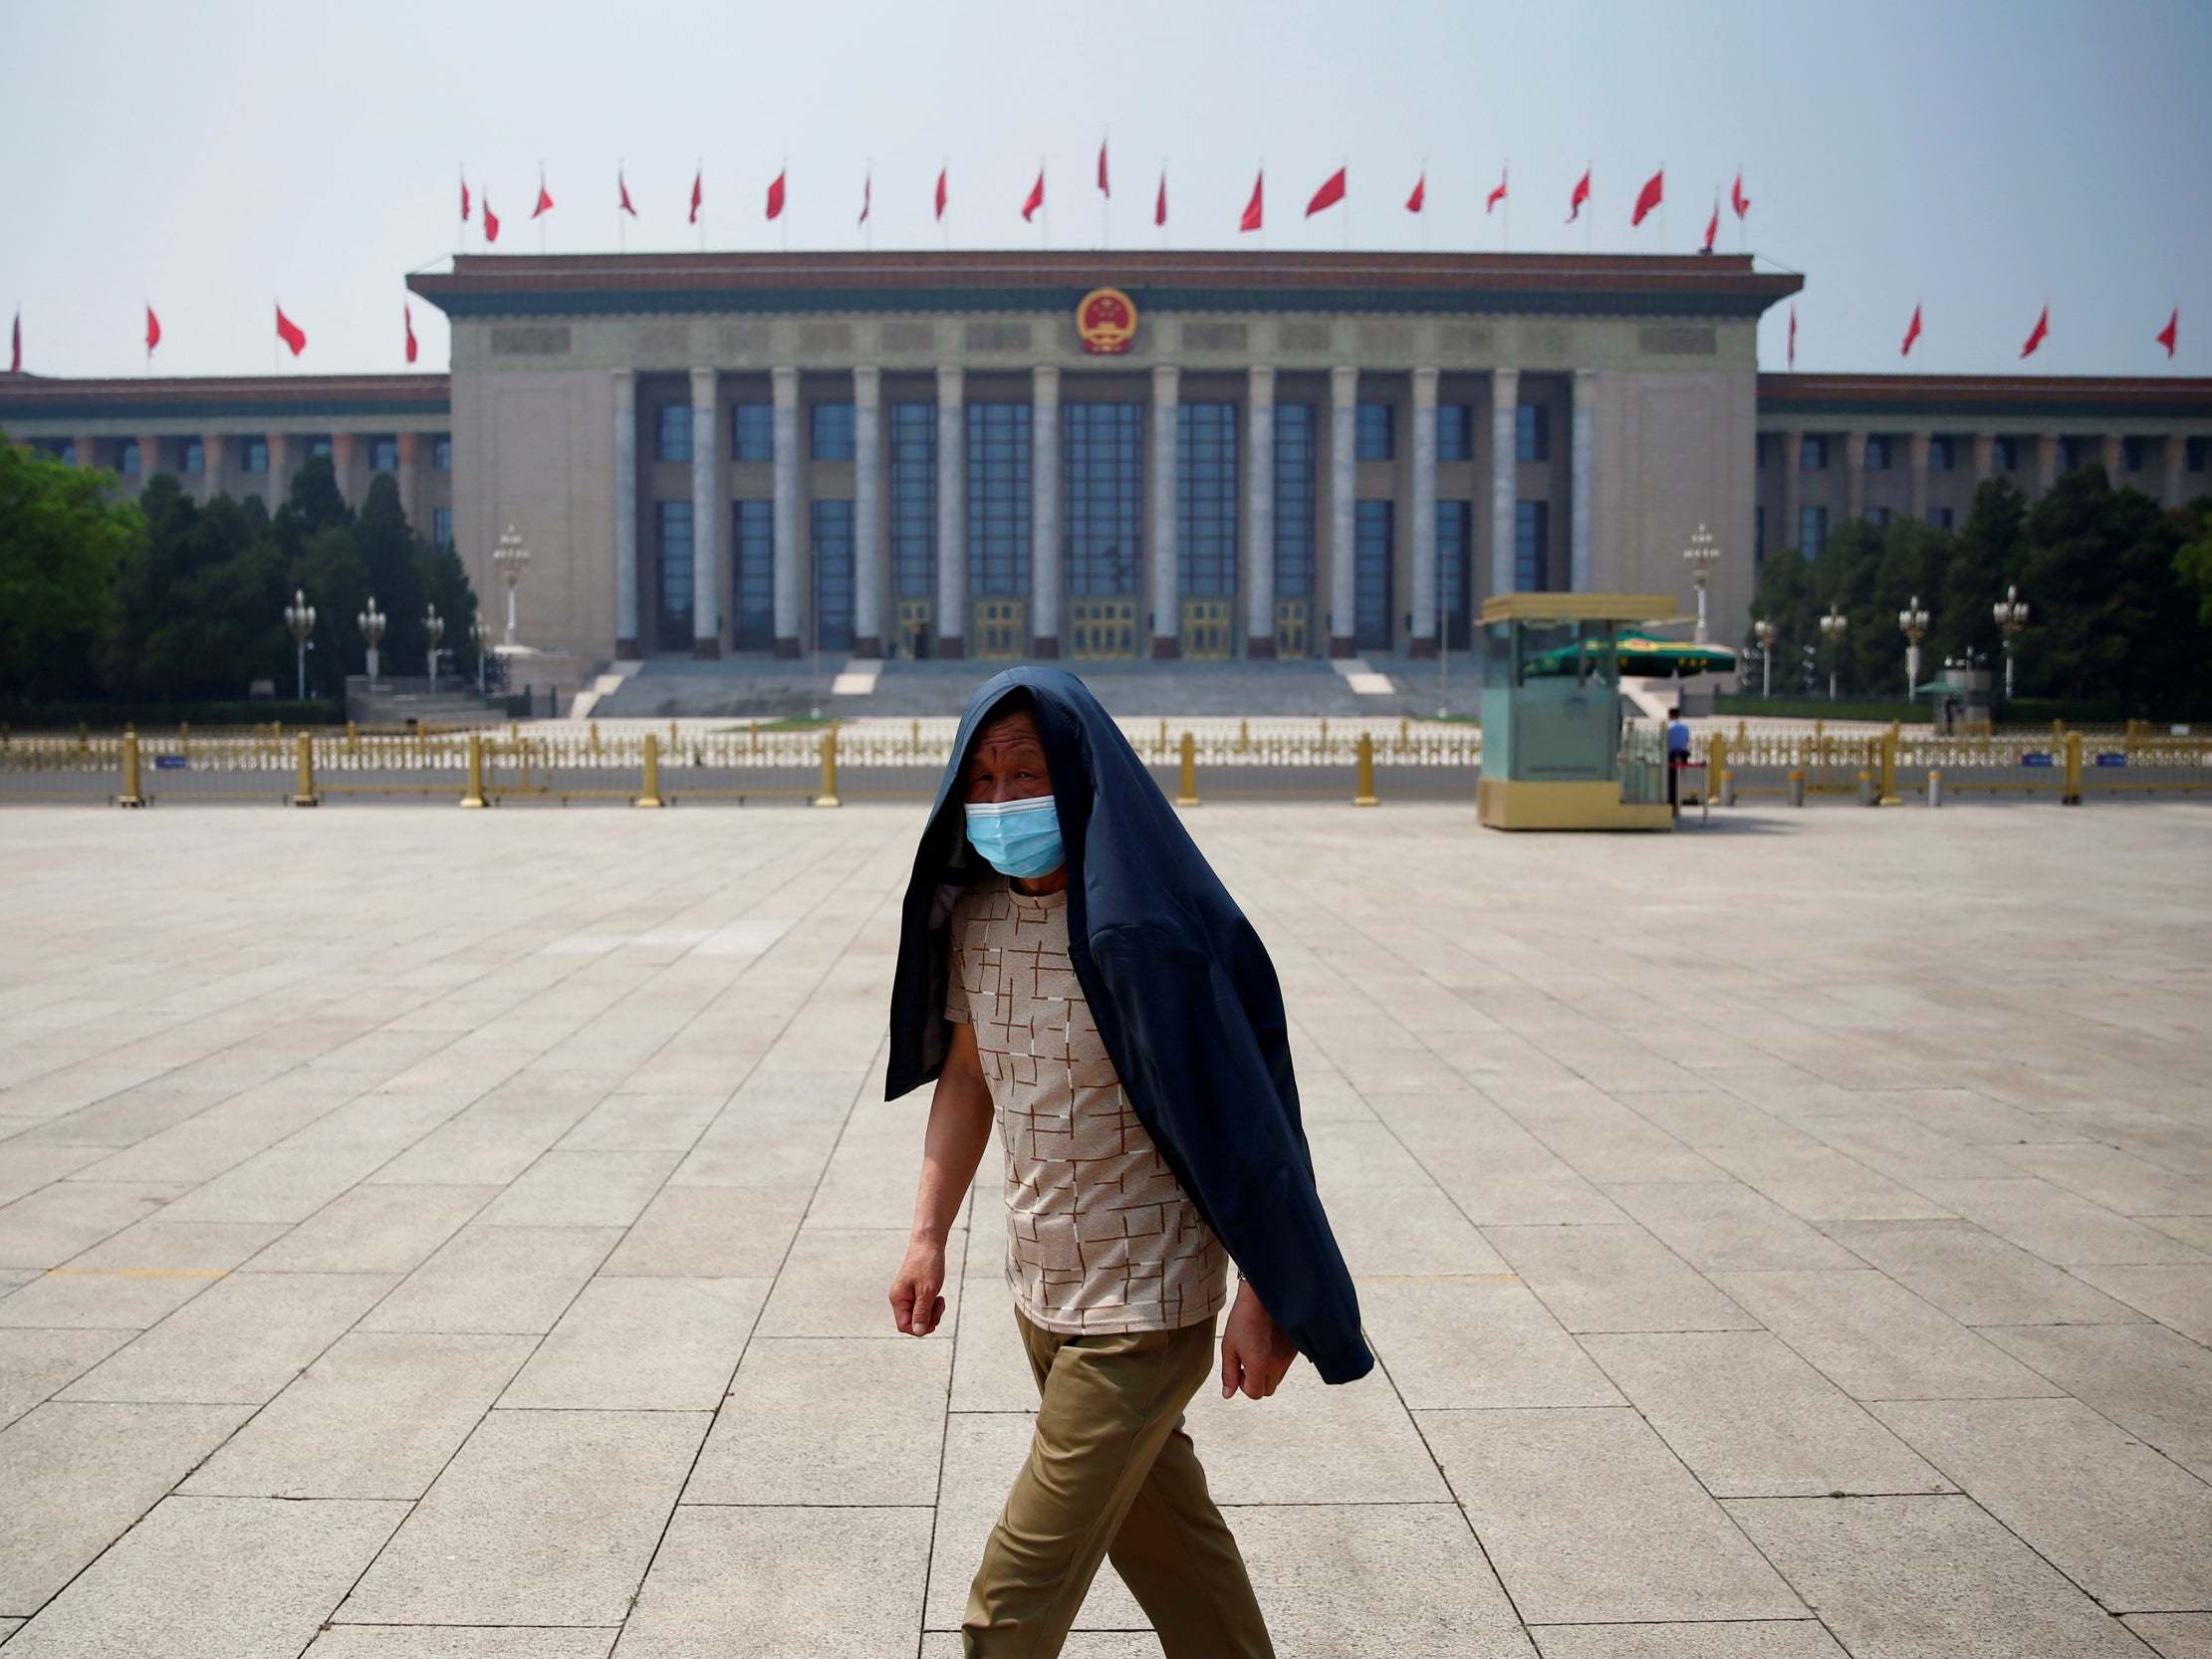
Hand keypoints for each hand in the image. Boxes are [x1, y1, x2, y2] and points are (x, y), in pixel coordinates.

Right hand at [889, 1239, 946, 1336]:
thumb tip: (919, 1331)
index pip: (904, 1326)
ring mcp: (907, 1295)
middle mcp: (900, 1299)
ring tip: (940, 1300)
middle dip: (928, 1319)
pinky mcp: (915, 1291)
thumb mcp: (927, 1291)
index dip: (919, 1328)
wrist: (929, 1243)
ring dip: (932, 1312)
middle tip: (939, 1306)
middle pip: (912, 1322)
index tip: (934, 1319)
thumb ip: (922, 1312)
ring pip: (920, 1315)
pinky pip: (923, 1307)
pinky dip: (932, 1306)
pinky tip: (938, 1297)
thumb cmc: (927, 1264)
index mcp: (898, 1299)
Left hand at [1220, 1279, 1297, 1399]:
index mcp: (1259, 1366)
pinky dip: (1277, 1361)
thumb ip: (1229, 1373)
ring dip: (1267, 1372)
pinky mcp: (1296, 1349)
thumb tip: (1228, 1394)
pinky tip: (1268, 1344)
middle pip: (1268, 1390)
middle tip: (1248, 1363)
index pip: (1255, 1393)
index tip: (1240, 1370)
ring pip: (1278, 1378)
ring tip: (1258, 1350)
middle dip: (1256, 1382)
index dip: (1244, 1385)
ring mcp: (1288, 1357)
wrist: (1263, 1295)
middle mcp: (1277, 1365)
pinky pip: (1285, 1364)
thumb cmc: (1244, 1317)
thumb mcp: (1229, 1346)